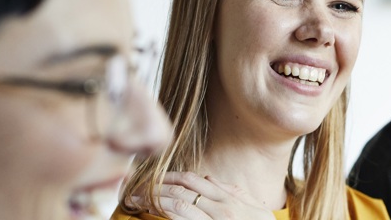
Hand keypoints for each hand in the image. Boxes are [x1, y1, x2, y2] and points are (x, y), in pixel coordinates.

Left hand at [138, 171, 275, 219]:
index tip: (152, 179)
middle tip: (134, 189)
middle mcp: (221, 209)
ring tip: (135, 200)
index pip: (192, 180)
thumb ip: (233, 192)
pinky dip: (164, 214)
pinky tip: (151, 213)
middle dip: (154, 187)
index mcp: (230, 200)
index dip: (168, 177)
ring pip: (177, 204)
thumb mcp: (255, 210)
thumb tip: (210, 179)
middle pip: (180, 190)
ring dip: (152, 200)